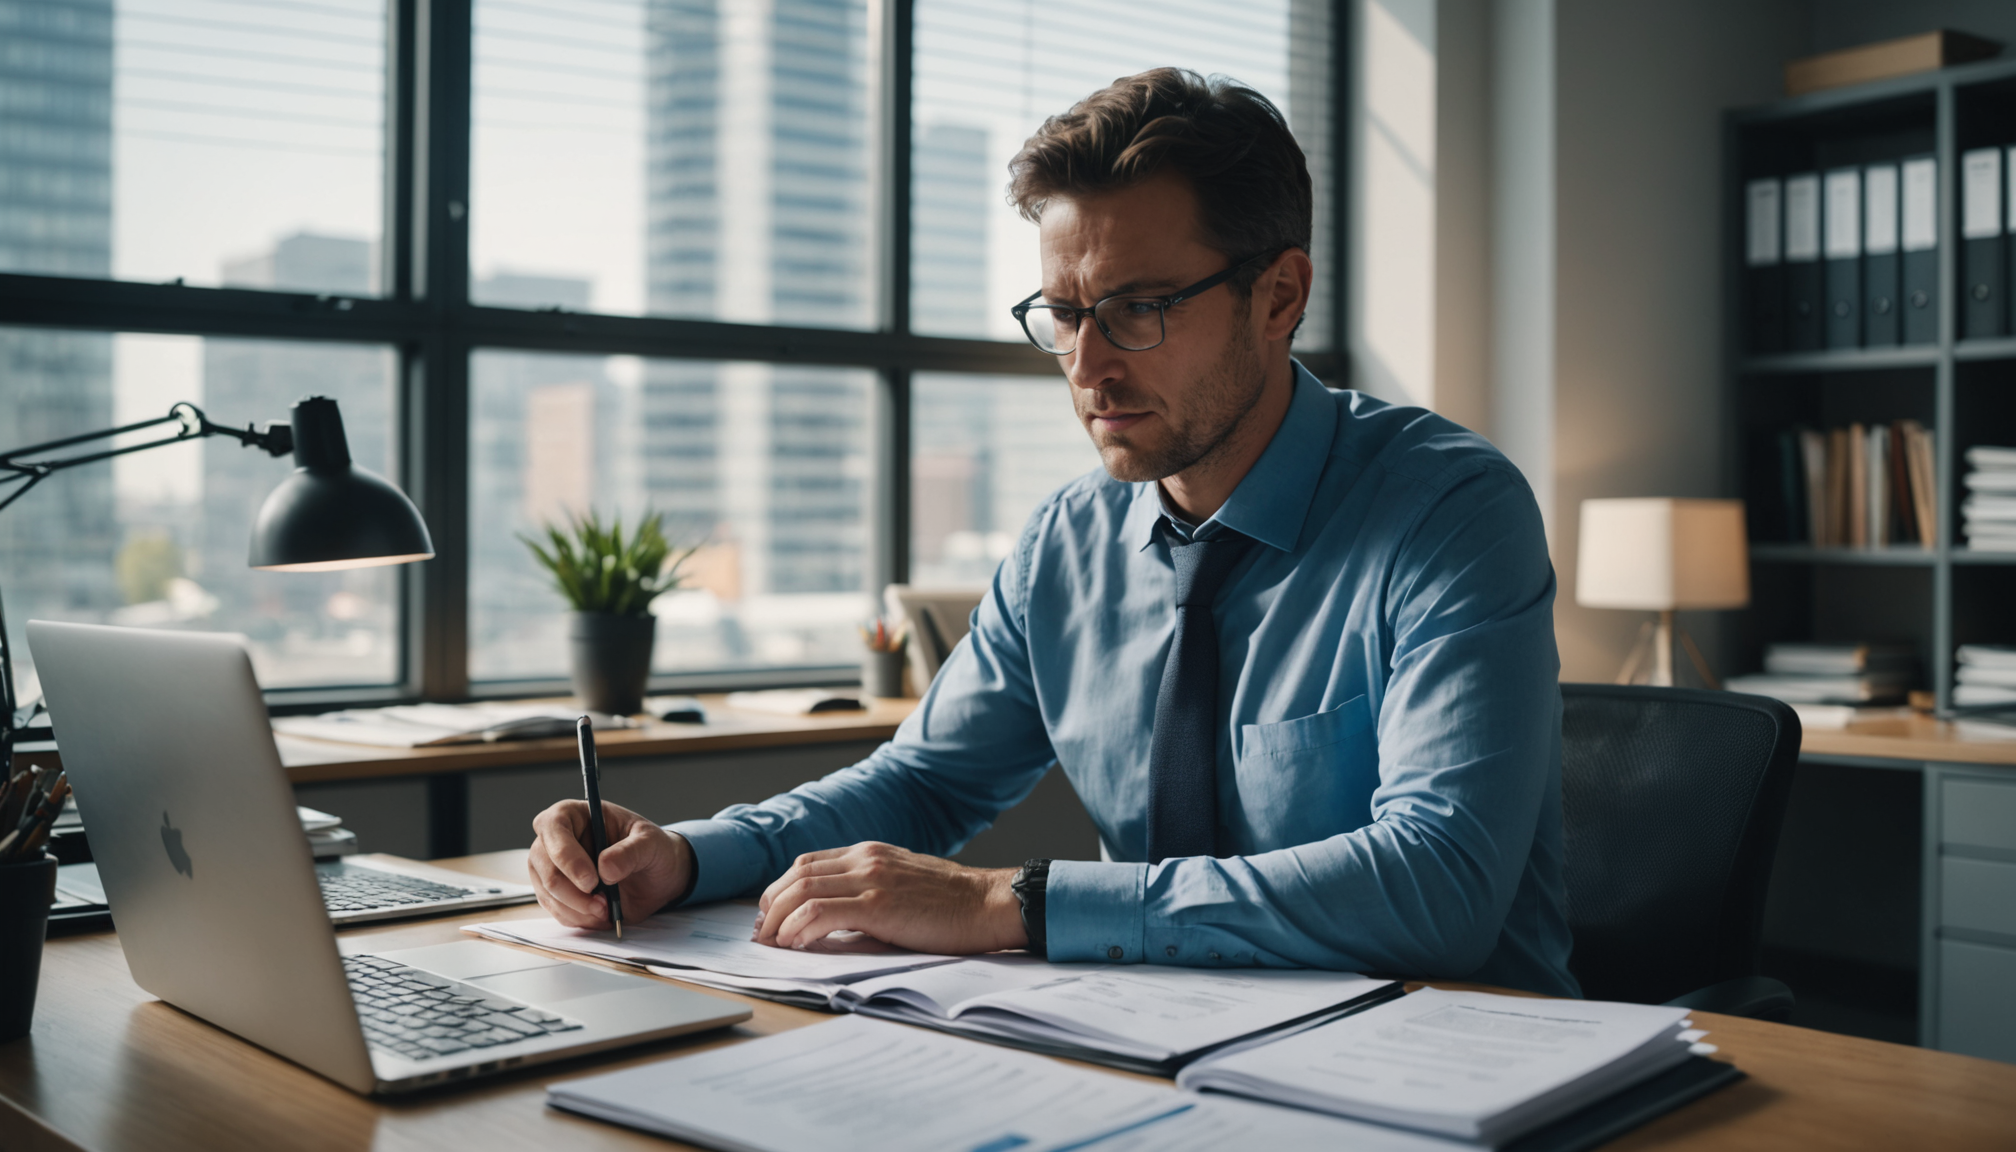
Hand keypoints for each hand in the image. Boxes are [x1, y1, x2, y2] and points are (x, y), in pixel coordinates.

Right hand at [528, 799, 692, 929]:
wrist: (656, 876)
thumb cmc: (651, 849)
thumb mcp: (652, 843)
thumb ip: (631, 852)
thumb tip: (605, 869)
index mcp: (575, 814)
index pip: (553, 826)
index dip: (567, 856)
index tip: (591, 881)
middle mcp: (555, 839)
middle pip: (544, 866)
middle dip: (574, 892)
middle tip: (604, 904)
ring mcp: (551, 867)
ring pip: (548, 892)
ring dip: (578, 908)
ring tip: (607, 908)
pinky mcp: (555, 893)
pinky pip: (556, 911)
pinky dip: (579, 918)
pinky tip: (601, 914)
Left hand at [753, 841, 1026, 954]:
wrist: (989, 904)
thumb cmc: (953, 903)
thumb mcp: (904, 885)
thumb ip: (869, 893)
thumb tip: (833, 921)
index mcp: (870, 853)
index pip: (808, 863)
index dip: (780, 889)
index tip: (770, 914)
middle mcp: (866, 859)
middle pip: (797, 874)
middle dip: (770, 904)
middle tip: (761, 932)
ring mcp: (872, 879)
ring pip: (802, 890)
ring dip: (778, 918)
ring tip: (771, 941)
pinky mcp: (879, 904)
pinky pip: (821, 912)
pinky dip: (800, 927)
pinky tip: (795, 943)